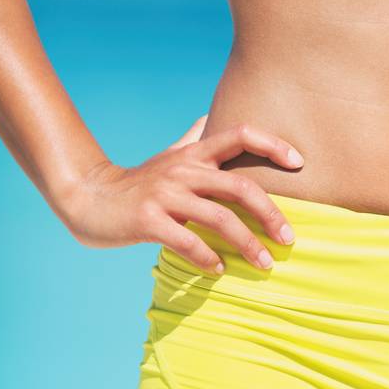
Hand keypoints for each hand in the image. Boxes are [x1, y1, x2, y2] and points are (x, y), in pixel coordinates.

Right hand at [65, 117, 304, 275]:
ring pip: (220, 218)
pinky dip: (209, 258)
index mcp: (194, 153)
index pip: (240, 135)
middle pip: (240, 185)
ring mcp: (165, 194)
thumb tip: (212, 117)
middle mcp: (184, 169)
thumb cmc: (138, 181)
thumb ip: (195, 139)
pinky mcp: (148, 220)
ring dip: (248, 244)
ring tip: (264, 264)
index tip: (300, 162)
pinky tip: (220, 270)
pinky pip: (188, 241)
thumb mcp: (170, 155)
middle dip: (271, 214)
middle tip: (289, 239)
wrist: (88, 197)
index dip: (273, 144)